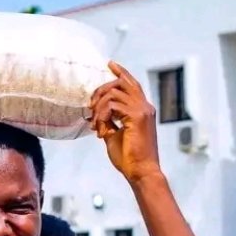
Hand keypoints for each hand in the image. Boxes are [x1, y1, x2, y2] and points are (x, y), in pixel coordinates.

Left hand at [89, 61, 160, 183]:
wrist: (140, 171)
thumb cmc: (129, 158)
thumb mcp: (114, 136)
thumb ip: (108, 122)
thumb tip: (97, 115)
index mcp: (143, 110)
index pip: (132, 84)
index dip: (121, 72)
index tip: (110, 64)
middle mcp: (145, 106)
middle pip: (122, 83)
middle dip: (101, 90)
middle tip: (90, 106)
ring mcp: (143, 110)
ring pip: (114, 92)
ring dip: (99, 107)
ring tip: (96, 124)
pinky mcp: (137, 116)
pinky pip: (112, 105)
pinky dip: (102, 115)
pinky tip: (100, 128)